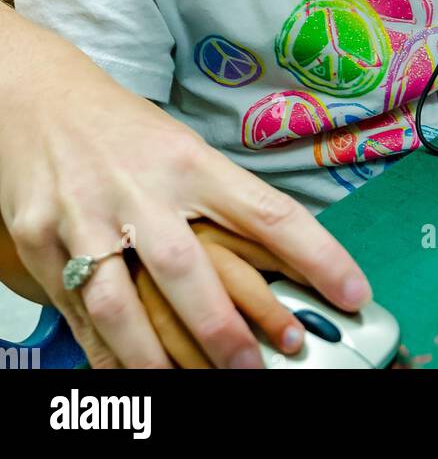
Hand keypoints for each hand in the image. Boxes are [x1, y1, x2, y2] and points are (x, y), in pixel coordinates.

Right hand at [0, 16, 371, 368]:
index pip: (267, 210)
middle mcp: (140, 187)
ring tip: (187, 388)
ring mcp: (85, 214)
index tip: (353, 293)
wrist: (37, 95)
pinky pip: (76, 310)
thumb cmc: (124, 130)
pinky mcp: (39, 238)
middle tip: (255, 368)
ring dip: (155, 358)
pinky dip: (102, 351)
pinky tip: (127, 375)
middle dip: (223, 330)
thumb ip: (223, 204)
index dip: (316, 256)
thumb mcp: (183, 151)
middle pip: (187, 267)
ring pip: (122, 302)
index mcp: (190, 161)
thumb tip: (282, 261)